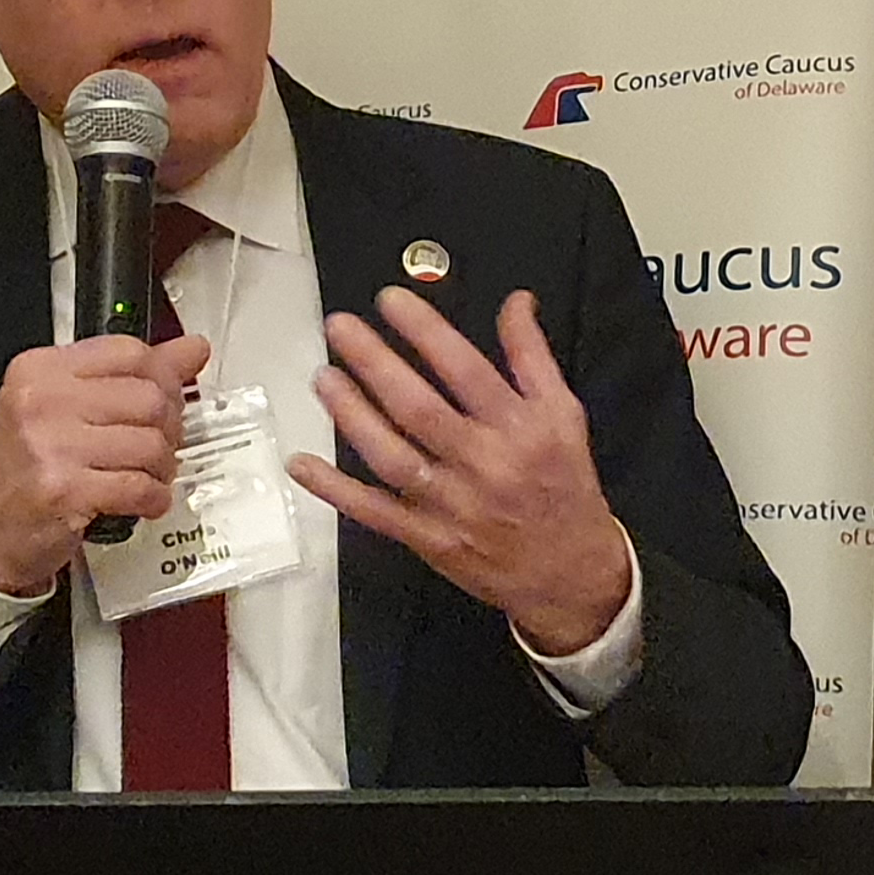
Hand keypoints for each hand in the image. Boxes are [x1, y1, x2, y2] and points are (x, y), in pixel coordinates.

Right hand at [0, 333, 211, 595]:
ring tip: (150, 475)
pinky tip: (143, 500)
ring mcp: (52, 446)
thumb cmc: (19, 469)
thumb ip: (126, 376)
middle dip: (169, 427)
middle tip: (162, 445)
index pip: (128, 352)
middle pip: (148, 397)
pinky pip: (139, 487)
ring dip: (163, 466)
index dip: (164, 376)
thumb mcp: (61, 407)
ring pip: (150, 443)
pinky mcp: (65, 491)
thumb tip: (192, 349)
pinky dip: (154, 498)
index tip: (170, 396)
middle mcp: (42, 401)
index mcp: (40, 370)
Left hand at [288, 288, 630, 655]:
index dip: (424, 331)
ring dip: (352, 416)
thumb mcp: (563, 414)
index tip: (389, 301)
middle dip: (374, 363)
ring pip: (392, 456)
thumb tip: (515, 301)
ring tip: (324, 377)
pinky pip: (375, 512)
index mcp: (519, 427)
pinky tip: (302, 464)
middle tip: (339, 328)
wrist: (571, 573)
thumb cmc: (563, 485)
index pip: (464, 368)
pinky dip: (336, 489)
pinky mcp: (428, 539)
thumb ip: (533, 355)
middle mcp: (483, 463)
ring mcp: (451, 504)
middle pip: (418, 407)